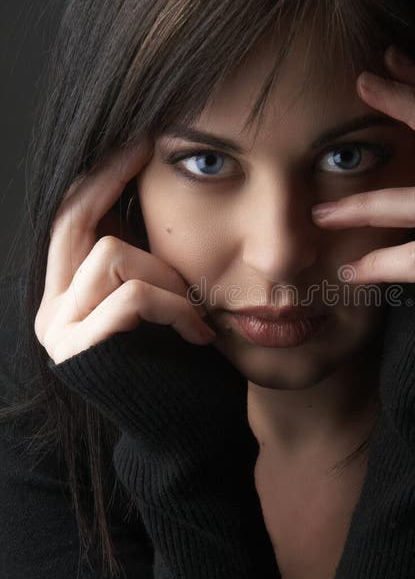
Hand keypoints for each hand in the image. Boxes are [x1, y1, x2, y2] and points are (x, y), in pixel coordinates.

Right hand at [35, 136, 215, 364]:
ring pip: (114, 254)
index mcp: (69, 295)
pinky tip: (197, 335)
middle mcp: (52, 310)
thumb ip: (144, 259)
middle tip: (147, 147)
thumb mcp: (162, 301)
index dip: (100, 176)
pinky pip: (133, 297)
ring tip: (194, 313)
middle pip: (73, 220)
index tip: (136, 140)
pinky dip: (176, 308)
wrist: (191, 437)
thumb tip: (148, 194)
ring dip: (169, 277)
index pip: (71, 220)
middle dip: (111, 177)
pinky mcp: (82, 352)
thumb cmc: (185, 368)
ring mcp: (61, 331)